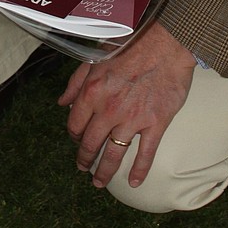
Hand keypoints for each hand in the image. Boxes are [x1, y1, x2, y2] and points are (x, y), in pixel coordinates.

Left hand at [58, 23, 195, 190]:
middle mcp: (109, 110)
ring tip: (99, 183)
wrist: (166, 44)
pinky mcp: (155, 124)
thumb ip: (76, 82)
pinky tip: (134, 182)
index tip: (76, 140)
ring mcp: (132, 119)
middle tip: (83, 168)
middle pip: (91, 144)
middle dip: (84, 159)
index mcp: (92, 92)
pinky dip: (139, 170)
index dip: (73, 135)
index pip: (75, 124)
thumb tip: (61, 102)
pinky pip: (145, 153)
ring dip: (104, 172)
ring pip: (114, 154)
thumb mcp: (95, 59)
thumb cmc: (130, 46)